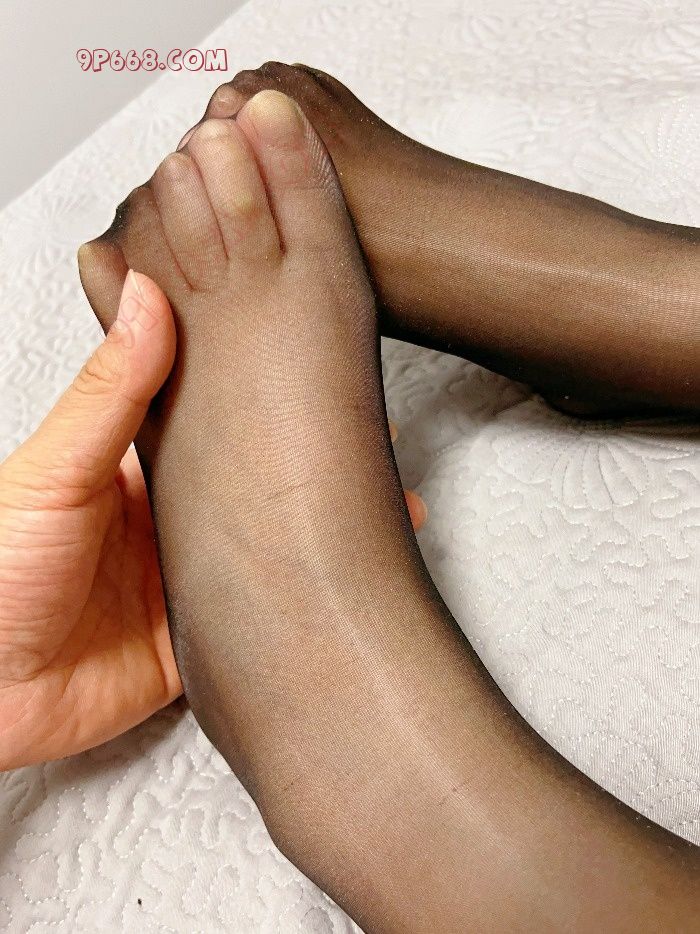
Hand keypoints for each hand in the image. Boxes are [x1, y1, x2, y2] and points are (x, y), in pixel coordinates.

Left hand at [0, 267, 425, 769]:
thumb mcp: (56, 470)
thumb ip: (109, 392)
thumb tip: (143, 297)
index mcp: (134, 466)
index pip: (210, 412)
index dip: (258, 389)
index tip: (311, 359)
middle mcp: (168, 517)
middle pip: (250, 479)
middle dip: (307, 461)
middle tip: (369, 433)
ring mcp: (186, 576)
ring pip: (266, 545)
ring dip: (317, 527)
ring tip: (381, 503)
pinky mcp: (198, 634)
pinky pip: (260, 612)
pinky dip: (303, 596)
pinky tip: (339, 579)